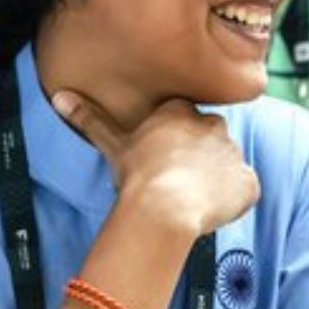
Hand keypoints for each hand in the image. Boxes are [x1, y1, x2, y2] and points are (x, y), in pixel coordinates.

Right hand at [51, 91, 259, 239]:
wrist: (164, 208)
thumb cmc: (136, 174)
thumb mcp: (112, 144)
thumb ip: (91, 119)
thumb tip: (60, 96)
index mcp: (182, 111)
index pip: (183, 122)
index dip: (172, 144)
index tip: (160, 162)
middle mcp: (214, 125)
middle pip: (208, 140)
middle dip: (197, 158)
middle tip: (175, 182)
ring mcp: (234, 154)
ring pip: (226, 165)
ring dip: (214, 179)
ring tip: (189, 199)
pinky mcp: (249, 183)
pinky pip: (245, 191)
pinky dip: (233, 201)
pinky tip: (210, 211)